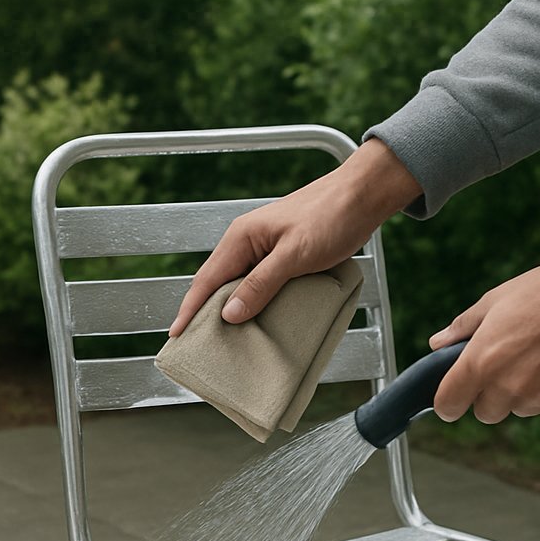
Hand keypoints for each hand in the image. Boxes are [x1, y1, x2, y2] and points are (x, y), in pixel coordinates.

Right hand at [169, 138, 420, 335]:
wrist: (363, 194)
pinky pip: (257, 283)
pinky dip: (251, 302)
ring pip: (237, 285)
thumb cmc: (331, 216)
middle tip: (195, 345)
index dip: (189, 310)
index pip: (206, 281)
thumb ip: (261, 284)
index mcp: (241, 238)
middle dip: (204, 313)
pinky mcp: (280, 255)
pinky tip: (254, 319)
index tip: (176, 335)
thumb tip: (230, 314)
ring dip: (229, 310)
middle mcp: (246, 242)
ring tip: (222, 340)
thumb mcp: (294, 255)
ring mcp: (263, 248)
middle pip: (216, 284)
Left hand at [431, 227, 539, 423]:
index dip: (449, 402)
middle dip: (490, 394)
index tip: (454, 398)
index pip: (448, 405)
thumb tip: (437, 344)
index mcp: (481, 363)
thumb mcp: (494, 301)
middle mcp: (508, 387)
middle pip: (486, 412)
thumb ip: (461, 329)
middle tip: (509, 362)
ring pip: (520, 408)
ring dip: (524, 392)